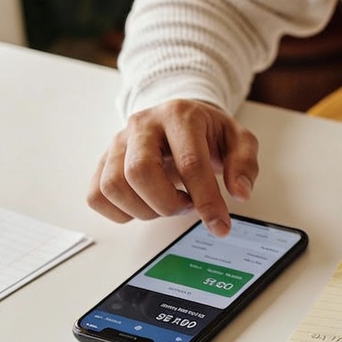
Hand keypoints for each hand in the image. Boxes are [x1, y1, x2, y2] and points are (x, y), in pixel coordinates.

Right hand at [87, 99, 258, 235]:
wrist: (179, 118)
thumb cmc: (207, 132)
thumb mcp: (238, 140)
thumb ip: (245, 163)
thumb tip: (240, 192)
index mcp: (180, 115)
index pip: (189, 163)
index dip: (206, 201)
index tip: (220, 226)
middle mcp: (143, 124)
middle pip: (140, 172)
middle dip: (168, 203)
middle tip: (187, 205)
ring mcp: (118, 142)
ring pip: (113, 186)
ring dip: (144, 209)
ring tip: (168, 202)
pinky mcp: (103, 160)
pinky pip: (96, 196)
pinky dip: (120, 212)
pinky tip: (145, 205)